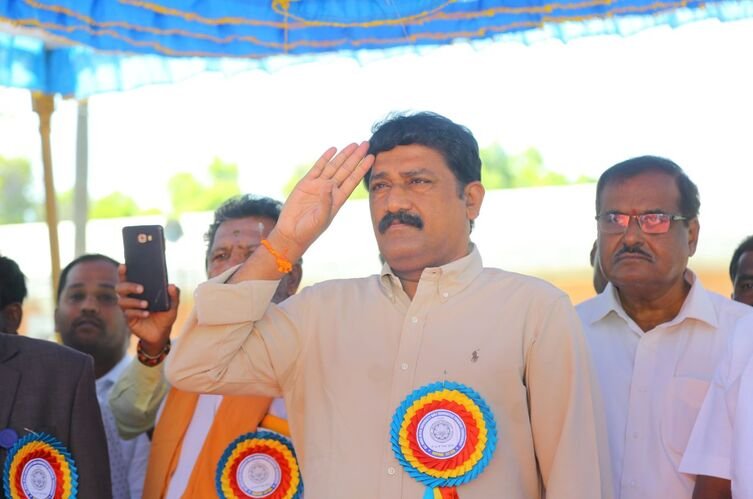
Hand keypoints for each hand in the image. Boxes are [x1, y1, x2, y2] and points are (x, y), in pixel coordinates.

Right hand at [117, 264, 179, 355]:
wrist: (162, 333)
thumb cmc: (165, 315)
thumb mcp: (172, 305)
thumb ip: (174, 295)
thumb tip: (171, 285)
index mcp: (139, 290)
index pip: (127, 278)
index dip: (123, 272)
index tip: (124, 265)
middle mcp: (130, 297)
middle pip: (120, 288)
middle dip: (129, 286)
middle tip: (142, 288)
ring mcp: (128, 309)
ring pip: (122, 301)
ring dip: (134, 301)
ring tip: (146, 304)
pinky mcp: (129, 320)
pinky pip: (128, 314)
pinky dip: (137, 312)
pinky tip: (146, 313)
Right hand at [271, 142, 373, 259]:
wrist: (291, 233)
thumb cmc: (309, 230)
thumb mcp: (321, 218)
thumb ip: (326, 202)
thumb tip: (328, 185)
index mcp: (338, 199)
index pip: (353, 180)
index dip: (362, 168)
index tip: (372, 158)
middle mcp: (330, 190)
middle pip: (346, 170)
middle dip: (356, 157)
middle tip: (366, 144)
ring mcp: (318, 185)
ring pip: (333, 166)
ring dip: (343, 155)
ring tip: (354, 144)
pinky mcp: (305, 183)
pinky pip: (317, 168)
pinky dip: (324, 158)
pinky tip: (333, 149)